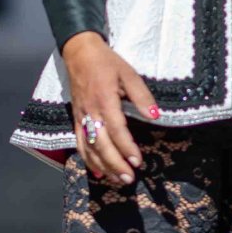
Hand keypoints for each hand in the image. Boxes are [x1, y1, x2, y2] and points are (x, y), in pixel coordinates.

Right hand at [62, 31, 158, 184]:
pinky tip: (98, 171)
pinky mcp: (76, 118)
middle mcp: (91, 112)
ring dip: (103, 165)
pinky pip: (79, 142)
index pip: (116, 130)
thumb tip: (155, 116)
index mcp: (105, 100)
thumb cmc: (107, 62)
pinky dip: (87, 159)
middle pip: (101, 144)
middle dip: (115, 163)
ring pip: (89, 147)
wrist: (79, 53)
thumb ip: (141, 96)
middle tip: (129, 178)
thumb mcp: (129, 74)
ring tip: (117, 179)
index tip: (138, 161)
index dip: (127, 148)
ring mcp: (81, 117)